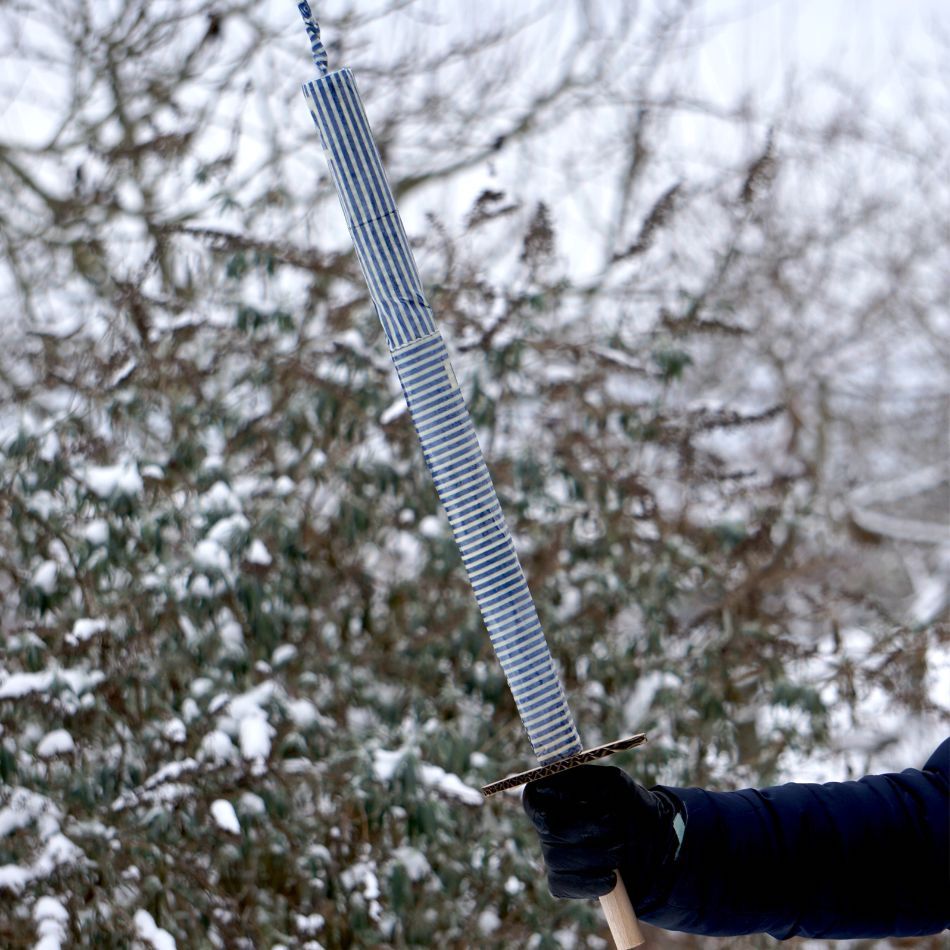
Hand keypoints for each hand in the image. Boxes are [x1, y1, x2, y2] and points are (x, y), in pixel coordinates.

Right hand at [522, 764, 682, 904]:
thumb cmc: (630, 806)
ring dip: (595, 855)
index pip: (532, 798)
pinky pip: (565, 884)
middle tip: (614, 824)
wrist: (653, 846)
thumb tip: (563, 791)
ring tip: (619, 850)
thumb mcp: (614, 783)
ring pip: (556, 858)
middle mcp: (547, 823)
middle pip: (549, 829)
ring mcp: (551, 853)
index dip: (543, 802)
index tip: (567, 803)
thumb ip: (587, 781)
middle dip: (585, 828)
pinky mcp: (561, 882)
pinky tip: (612, 877)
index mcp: (555, 793)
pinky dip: (592, 882)